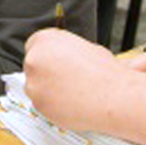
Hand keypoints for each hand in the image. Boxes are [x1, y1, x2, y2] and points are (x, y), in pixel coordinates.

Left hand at [24, 29, 145, 144]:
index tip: (55, 62)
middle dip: (45, 72)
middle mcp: (35, 59)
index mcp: (46, 40)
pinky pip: (40, 103)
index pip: (34, 44)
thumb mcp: (85, 47)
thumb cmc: (104, 72)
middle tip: (65, 78)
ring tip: (71, 91)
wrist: (112, 96)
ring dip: (47, 89)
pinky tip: (70, 102)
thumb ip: (66, 50)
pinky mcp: (37, 104)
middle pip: (33, 65)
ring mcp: (34, 83)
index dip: (47, 54)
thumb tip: (62, 58)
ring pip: (35, 86)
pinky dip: (51, 105)